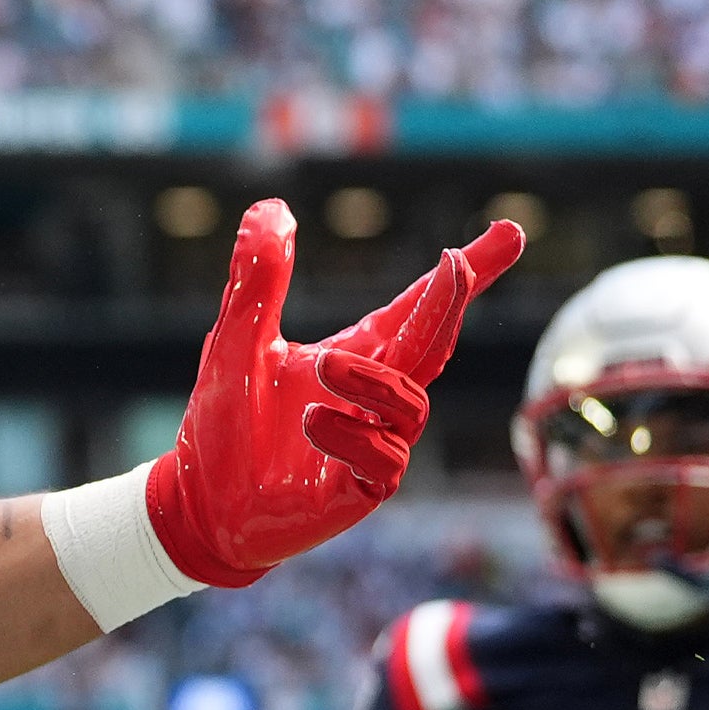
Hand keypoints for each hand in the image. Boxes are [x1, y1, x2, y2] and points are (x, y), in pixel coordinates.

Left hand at [146, 202, 522, 587]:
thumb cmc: (225, 424)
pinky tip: (312, 422)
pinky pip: (385, 461)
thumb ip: (256, 281)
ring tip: (321, 368)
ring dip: (372, 382)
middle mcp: (375, 400)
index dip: (465, 275)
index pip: (417, 310)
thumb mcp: (234, 342)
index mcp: (356, 358)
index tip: (510, 231)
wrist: (198, 502)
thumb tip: (272, 207)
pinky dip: (353, 437)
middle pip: (433, 345)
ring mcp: (376, 446)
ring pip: (410, 405)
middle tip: (456, 263)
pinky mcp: (362, 492)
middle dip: (451, 304)